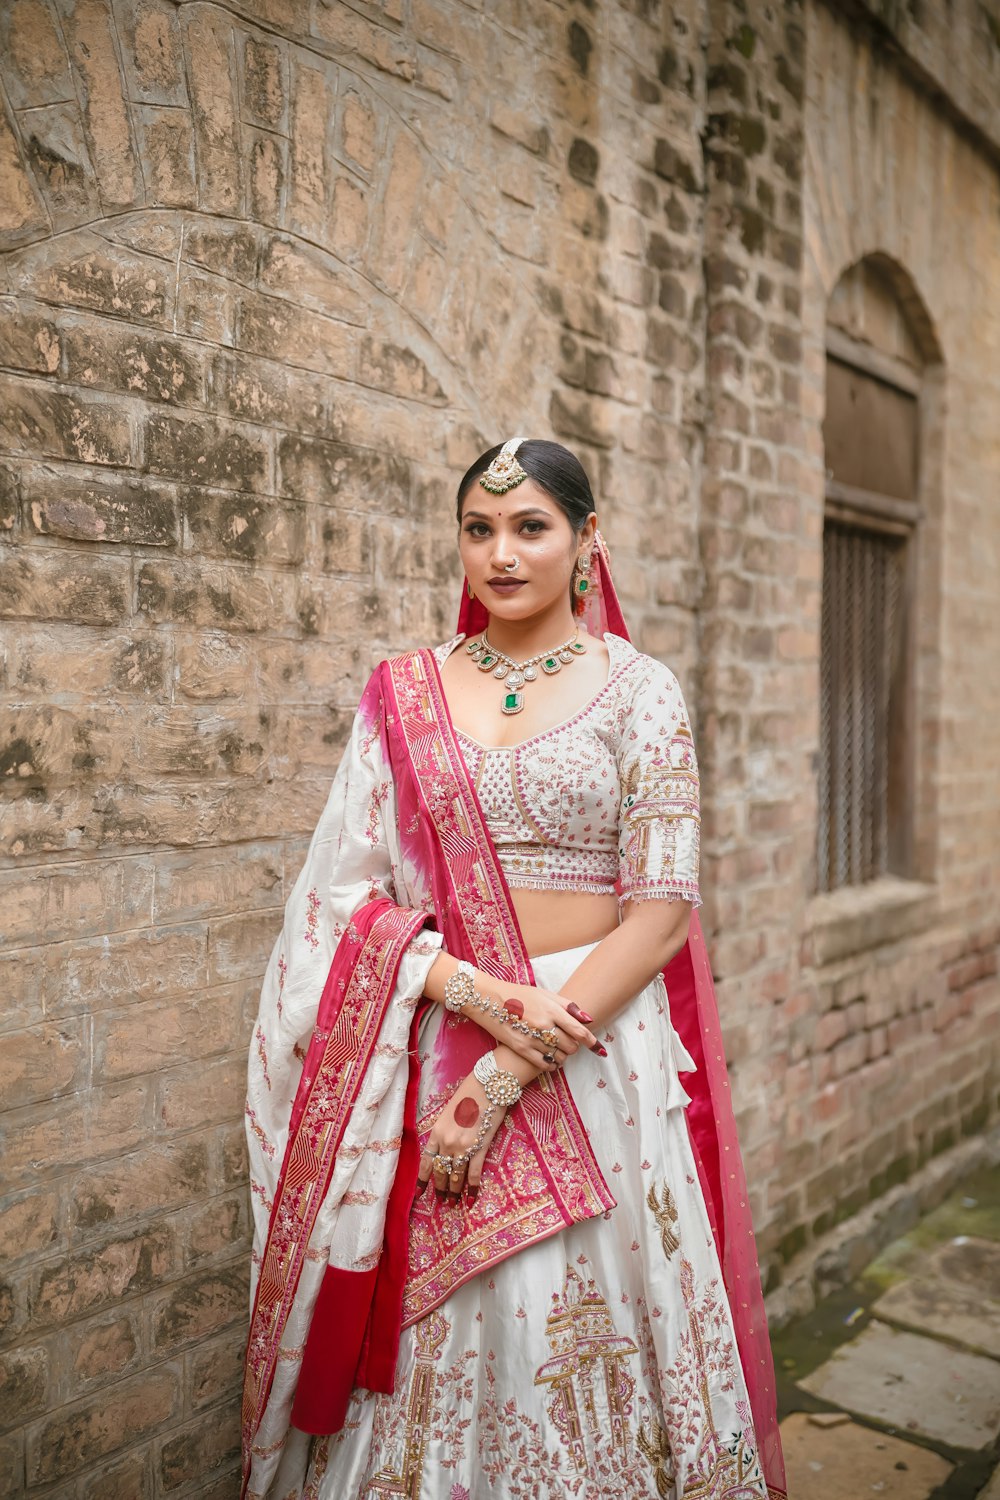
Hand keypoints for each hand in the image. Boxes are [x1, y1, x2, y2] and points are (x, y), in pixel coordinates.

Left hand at [413, 1073, 505, 1206]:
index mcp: (437, 1132)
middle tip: (442, 1201)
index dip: (423, 1180)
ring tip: (453, 1204)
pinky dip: (471, 1189)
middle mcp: (447, 1142)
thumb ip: (445, 1130)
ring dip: (454, 1192)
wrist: (488, 1085)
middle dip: (440, 1189)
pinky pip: (473, 1174)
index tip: (420, 1194)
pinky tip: (470, 1200)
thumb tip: (444, 1147)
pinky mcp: (480, 1148)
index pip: (426, 1161)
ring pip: (455, 1176)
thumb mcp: (449, 1111)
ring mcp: (463, 1146)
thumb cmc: (469, 1093)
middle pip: (440, 1172)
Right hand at [468, 979, 604, 1072]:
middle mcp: (544, 1024)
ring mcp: (532, 1037)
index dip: (591, 1042)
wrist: (488, 999)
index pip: (579, 1030)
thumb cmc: (518, 995)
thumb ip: (567, 1005)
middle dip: (573, 1047)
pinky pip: (545, 1064)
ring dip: (562, 1056)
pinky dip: (551, 1065)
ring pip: (559, 1056)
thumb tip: (588, 1019)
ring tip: (557, 1050)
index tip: (599, 1049)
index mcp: (552, 1009)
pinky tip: (550, 1061)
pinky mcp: (521, 1048)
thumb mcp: (544, 994)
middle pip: (571, 1046)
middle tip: (568, 1043)